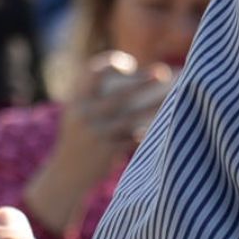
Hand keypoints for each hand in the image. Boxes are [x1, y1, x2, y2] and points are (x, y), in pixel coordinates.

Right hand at [56, 49, 172, 162]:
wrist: (66, 174)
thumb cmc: (82, 137)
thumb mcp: (82, 114)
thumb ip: (101, 99)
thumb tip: (143, 84)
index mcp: (76, 99)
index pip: (93, 72)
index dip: (111, 64)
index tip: (129, 65)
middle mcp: (83, 114)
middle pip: (120, 95)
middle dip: (143, 82)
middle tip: (162, 72)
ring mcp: (94, 133)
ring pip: (131, 118)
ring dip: (153, 108)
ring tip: (172, 99)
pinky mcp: (104, 151)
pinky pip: (132, 139)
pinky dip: (146, 132)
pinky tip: (161, 127)